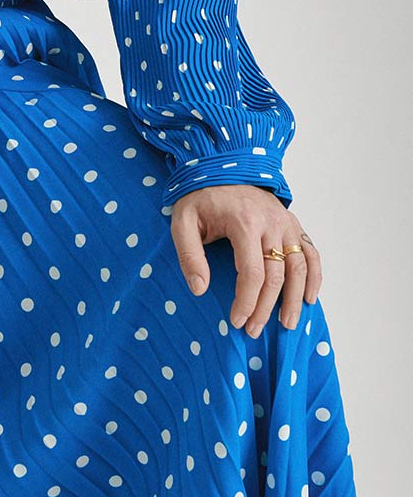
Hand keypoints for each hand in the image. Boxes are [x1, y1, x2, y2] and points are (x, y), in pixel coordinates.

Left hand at [169, 184, 322, 336]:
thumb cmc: (200, 197)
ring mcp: (284, 222)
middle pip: (276, 275)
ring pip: (299, 266)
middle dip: (266, 307)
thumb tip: (199, 289)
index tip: (237, 321)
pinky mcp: (291, 222)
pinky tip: (309, 297)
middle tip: (254, 330)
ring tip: (287, 323)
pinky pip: (310, 252)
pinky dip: (314, 276)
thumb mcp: (183, 222)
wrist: (220, 166)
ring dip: (295, 298)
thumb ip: (189, 255)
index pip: (252, 273)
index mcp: (243, 222)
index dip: (246, 301)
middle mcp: (270, 222)